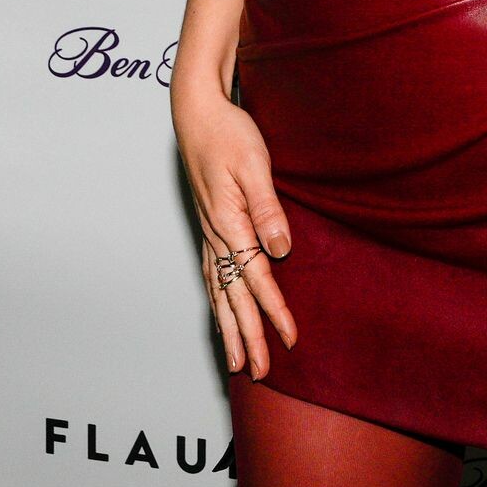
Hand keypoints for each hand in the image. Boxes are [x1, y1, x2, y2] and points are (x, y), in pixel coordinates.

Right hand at [173, 84, 297, 379]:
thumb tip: (281, 249)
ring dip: (229, 328)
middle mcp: (216, 235)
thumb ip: (267, 207)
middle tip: (258, 373)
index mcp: (229, 223)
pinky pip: (212, 276)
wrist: (198, 113)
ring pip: (219, 292)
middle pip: (233, 297)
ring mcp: (210, 233)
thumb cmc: (229, 133)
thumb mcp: (254, 164)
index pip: (256, 278)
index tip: (289, 340)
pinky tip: (220, 314)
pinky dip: (217, 303)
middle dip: (247, 336)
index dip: (273, 312)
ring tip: (235, 362)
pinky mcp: (210, 226)